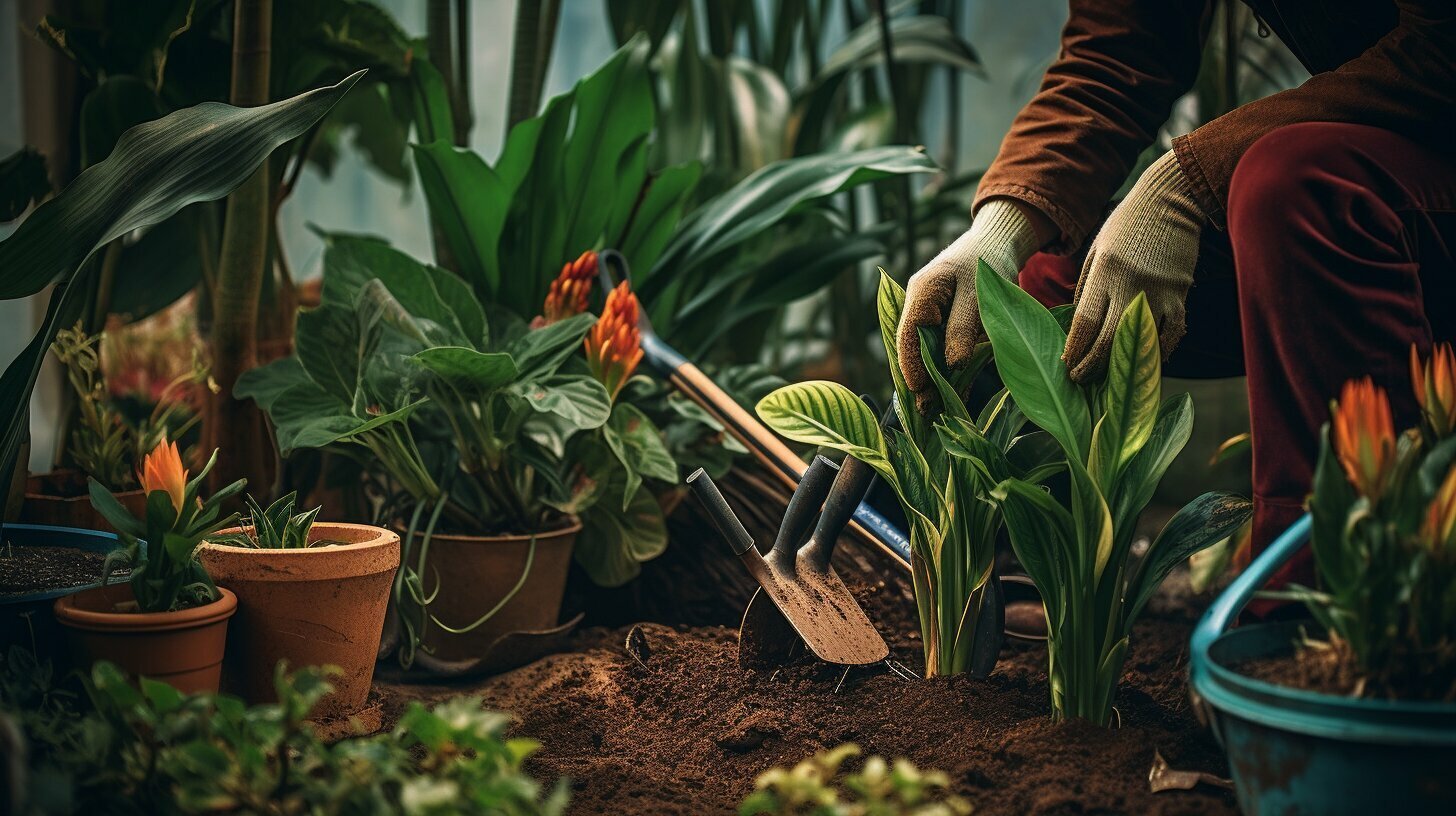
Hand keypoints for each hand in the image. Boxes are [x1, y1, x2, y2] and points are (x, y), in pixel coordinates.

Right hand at [897, 198, 1042, 411]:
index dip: (910, 365)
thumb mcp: (979, 295)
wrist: (994, 244)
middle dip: (918, 380)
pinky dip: (944, 371)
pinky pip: (937, 351)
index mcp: (921, 292)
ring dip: (930, 380)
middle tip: (926, 413)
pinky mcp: (938, 324)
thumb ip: (963, 328)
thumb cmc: (988, 263)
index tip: (919, 391)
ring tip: (935, 411)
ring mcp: (925, 315)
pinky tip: (951, 395)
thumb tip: (952, 365)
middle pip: (911, 349)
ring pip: (922, 353)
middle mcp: (916, 305)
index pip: (907, 334)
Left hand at [1063, 150, 1203, 382]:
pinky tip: (1145, 361)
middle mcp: (1133, 283)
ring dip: (1125, 366)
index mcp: (1106, 270)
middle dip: (1093, 365)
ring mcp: (1161, 291)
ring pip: (1143, 342)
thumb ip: (1088, 287)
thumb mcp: (1098, 249)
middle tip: (1081, 380)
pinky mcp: (1181, 293)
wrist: (1171, 198)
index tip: (1066, 365)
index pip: (1086, 321)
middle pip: (1111, 339)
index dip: (1075, 349)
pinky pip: (1172, 334)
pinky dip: (1158, 351)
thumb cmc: (1126, 224)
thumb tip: (1079, 325)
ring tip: (1110, 378)